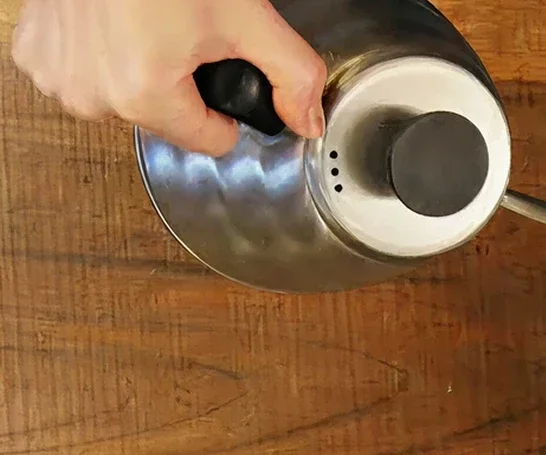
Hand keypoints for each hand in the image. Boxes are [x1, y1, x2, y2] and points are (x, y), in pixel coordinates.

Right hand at [11, 0, 326, 155]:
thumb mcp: (247, 18)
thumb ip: (292, 75)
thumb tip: (307, 120)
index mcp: (143, 94)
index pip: (211, 142)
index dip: (228, 107)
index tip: (222, 66)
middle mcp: (92, 96)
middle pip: (168, 121)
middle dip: (183, 84)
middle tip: (183, 32)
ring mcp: (57, 77)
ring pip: (126, 100)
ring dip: (141, 69)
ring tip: (149, 21)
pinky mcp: (35, 57)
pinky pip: (85, 77)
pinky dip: (102, 55)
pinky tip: (116, 20)